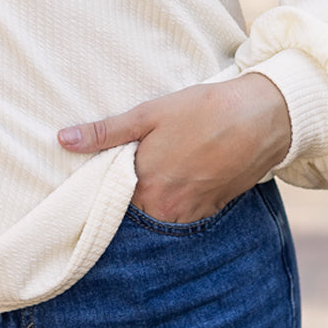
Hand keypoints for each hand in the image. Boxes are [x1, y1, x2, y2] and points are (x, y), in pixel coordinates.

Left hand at [58, 73, 291, 222]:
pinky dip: (172, 203)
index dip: (99, 190)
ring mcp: (191, 214)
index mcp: (145, 187)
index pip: (107, 202)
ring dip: (148, 202)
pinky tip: (174, 179)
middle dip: (122, 197)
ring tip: (150, 175)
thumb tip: (63, 140)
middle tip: (119, 174)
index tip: (90, 180)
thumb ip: (105, 132)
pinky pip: (181, 216)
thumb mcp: (149, 114)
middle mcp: (167, 210)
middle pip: (131, 212)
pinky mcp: (211, 211)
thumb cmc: (204, 110)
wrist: (263, 118)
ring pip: (156, 216)